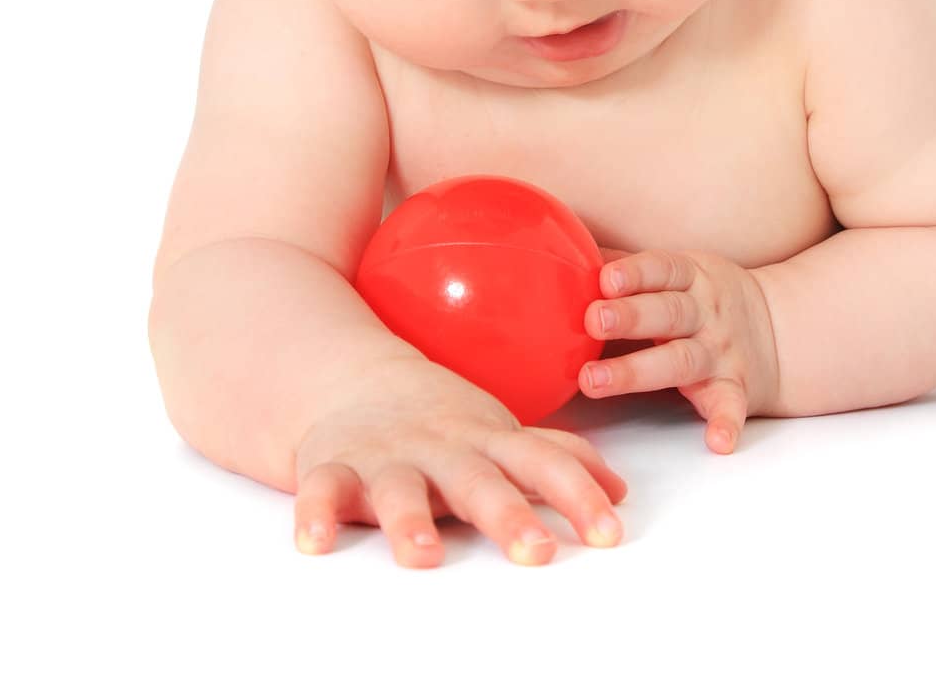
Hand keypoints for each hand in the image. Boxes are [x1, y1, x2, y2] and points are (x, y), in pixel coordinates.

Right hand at [293, 353, 626, 567]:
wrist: (353, 378)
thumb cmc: (444, 421)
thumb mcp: (503, 434)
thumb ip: (559, 461)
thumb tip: (621, 493)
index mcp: (489, 441)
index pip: (544, 463)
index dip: (578, 496)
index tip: (608, 533)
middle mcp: (442, 449)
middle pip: (478, 482)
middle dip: (508, 514)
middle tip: (536, 552)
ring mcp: (387, 457)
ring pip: (399, 489)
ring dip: (411, 522)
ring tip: (424, 557)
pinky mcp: (334, 467)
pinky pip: (323, 490)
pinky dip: (316, 513)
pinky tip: (314, 541)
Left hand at [580, 246, 780, 453]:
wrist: (778, 330)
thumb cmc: (703, 299)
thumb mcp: (676, 272)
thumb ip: (627, 267)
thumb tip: (566, 252)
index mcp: (690, 277)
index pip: (662, 269)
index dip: (635, 273)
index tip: (606, 279)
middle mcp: (706, 313)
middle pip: (668, 313)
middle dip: (631, 316)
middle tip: (592, 321)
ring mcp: (721, 352)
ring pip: (681, 361)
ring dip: (638, 371)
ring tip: (593, 381)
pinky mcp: (736, 388)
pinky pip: (732, 406)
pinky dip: (727, 423)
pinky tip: (717, 441)